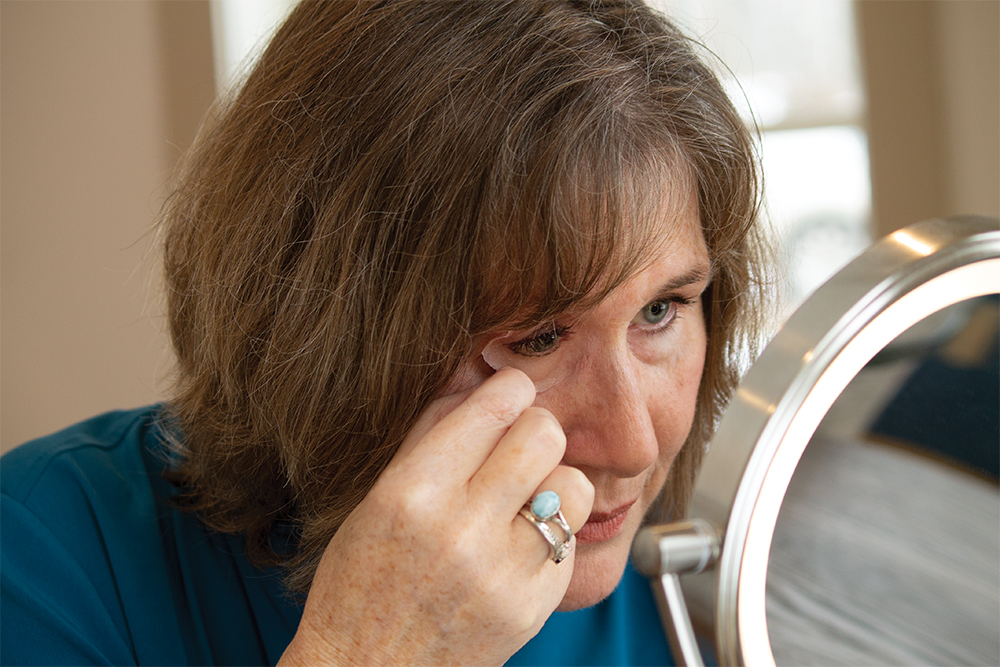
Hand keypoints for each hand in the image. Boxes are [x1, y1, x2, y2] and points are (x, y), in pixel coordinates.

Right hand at [279, 367, 594, 666]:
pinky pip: (568, 540)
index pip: (493, 406)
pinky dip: (549, 535)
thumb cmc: (360, 585)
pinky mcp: (532, 608)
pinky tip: (515, 547)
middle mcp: (461, 529)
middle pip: (543, 434)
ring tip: (523, 499)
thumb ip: (432, 433)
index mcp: (413, 492)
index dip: (510, 388)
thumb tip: (480, 375)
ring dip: (552, 482)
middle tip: (519, 446)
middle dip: (535, 429)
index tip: (510, 393)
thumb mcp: (377, 498)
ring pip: (572, 484)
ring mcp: (502, 573)